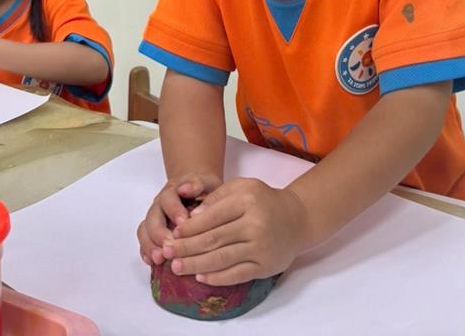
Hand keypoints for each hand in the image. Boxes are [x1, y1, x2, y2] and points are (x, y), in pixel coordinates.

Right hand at [137, 172, 222, 266]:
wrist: (196, 190)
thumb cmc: (204, 189)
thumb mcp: (207, 182)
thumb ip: (198, 184)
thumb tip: (186, 189)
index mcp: (173, 191)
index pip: (168, 199)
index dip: (174, 211)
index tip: (183, 222)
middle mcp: (160, 205)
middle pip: (153, 217)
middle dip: (159, 233)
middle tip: (169, 247)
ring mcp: (155, 218)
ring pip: (145, 230)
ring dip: (150, 245)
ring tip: (159, 258)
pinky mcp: (153, 232)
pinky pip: (144, 241)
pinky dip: (146, 251)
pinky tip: (152, 262)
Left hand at [162, 177, 310, 285]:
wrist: (297, 219)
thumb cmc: (264, 201)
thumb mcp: (243, 187)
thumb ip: (217, 197)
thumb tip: (191, 218)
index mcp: (247, 201)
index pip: (211, 217)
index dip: (189, 227)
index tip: (173, 233)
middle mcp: (255, 224)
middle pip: (213, 239)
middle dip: (186, 248)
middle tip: (167, 252)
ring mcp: (261, 247)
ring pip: (221, 259)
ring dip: (195, 265)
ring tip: (176, 267)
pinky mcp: (265, 266)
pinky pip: (237, 274)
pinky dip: (217, 278)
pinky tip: (201, 277)